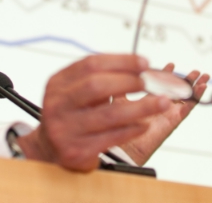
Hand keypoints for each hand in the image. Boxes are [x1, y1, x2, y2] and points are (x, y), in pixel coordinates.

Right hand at [15, 54, 172, 171]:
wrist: (49, 150)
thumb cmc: (72, 115)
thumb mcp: (76, 91)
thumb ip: (101, 78)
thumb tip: (141, 68)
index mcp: (58, 83)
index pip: (91, 64)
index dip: (120, 61)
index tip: (143, 62)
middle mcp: (58, 104)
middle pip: (96, 86)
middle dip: (128, 81)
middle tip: (150, 83)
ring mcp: (65, 129)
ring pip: (108, 114)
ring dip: (140, 107)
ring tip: (162, 103)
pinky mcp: (76, 151)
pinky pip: (110, 137)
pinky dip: (131, 130)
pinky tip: (144, 125)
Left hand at [118, 64, 209, 164]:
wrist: (123, 147)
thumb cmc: (119, 129)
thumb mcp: (118, 102)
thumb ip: (119, 89)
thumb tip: (117, 75)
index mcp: (150, 102)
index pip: (162, 86)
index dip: (167, 75)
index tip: (171, 64)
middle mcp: (161, 108)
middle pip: (179, 92)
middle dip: (188, 80)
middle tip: (196, 72)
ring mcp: (168, 114)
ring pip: (186, 100)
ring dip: (196, 89)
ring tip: (205, 78)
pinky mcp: (172, 122)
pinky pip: (186, 109)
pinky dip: (194, 99)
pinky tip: (200, 90)